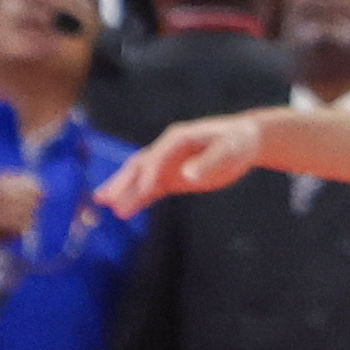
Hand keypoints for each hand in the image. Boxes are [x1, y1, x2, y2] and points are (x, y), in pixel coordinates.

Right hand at [98, 115, 263, 216]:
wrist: (246, 141)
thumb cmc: (239, 142)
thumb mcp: (231, 149)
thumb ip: (210, 161)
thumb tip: (188, 174)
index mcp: (178, 138)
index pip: (158, 157)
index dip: (150, 174)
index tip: (142, 192)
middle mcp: (167, 149)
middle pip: (140, 165)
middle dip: (123, 181)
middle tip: (104, 197)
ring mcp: (167, 164)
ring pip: (140, 178)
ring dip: (124, 191)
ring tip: (103, 204)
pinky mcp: (172, 177)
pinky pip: (151, 189)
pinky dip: (138, 198)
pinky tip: (124, 210)